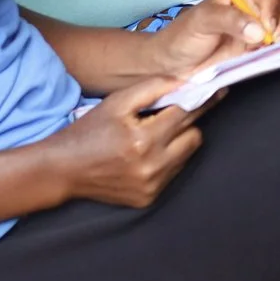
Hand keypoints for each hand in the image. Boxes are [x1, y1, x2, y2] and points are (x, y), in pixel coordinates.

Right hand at [49, 77, 209, 208]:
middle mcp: (152, 166)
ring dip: (178, 143)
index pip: (186, 114)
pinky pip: (172, 174)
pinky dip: (167, 162)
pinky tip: (147, 155)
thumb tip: (185, 81)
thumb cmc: (89, 131)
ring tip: (155, 135)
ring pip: (186, 156)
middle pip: (193, 137)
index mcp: (144, 139)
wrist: (63, 169)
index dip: (198, 99)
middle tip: (172, 115)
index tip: (216, 90)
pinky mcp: (148, 199)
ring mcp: (151, 186)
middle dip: (187, 123)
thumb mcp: (117, 102)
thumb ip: (152, 88)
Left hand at [153, 0, 279, 77]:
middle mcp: (253, 11)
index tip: (268, 26)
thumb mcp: (201, 21)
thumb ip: (229, 20)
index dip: (274, 7)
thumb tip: (259, 30)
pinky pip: (278, 49)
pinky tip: (268, 58)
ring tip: (274, 50)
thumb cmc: (181, 37)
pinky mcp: (256, 53)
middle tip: (278, 41)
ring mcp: (257, 33)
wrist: (170, 67)